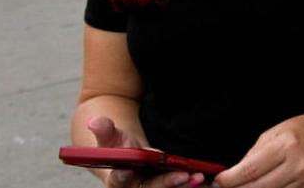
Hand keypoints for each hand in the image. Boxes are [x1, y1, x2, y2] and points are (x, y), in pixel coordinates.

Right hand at [84, 116, 204, 187]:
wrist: (131, 158)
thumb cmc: (121, 148)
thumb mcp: (112, 138)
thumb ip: (105, 131)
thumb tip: (95, 121)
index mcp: (118, 179)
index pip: (118, 180)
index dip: (122, 177)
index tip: (128, 171)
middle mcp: (136, 187)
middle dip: (167, 183)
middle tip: (183, 175)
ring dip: (183, 186)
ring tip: (199, 178)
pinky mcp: (167, 187)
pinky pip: (180, 187)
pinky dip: (191, 185)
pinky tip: (208, 180)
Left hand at [212, 113, 303, 187]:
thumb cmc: (301, 131)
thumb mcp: (274, 134)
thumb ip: (252, 156)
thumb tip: (231, 176)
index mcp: (287, 145)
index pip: (251, 170)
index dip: (230, 179)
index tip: (219, 182)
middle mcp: (299, 165)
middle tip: (226, 187)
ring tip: (245, 186)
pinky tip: (264, 187)